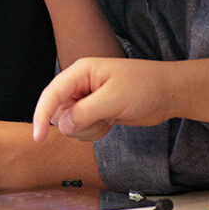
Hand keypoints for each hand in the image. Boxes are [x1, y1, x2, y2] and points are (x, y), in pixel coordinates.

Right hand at [32, 57, 175, 141]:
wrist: (170, 93)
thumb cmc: (146, 87)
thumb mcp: (115, 98)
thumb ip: (86, 112)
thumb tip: (63, 126)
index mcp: (80, 72)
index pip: (51, 94)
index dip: (41, 115)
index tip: (39, 137)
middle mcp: (79, 85)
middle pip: (58, 112)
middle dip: (76, 123)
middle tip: (101, 119)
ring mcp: (86, 99)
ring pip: (69, 123)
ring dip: (87, 129)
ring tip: (109, 119)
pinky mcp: (94, 111)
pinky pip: (82, 128)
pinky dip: (94, 131)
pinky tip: (110, 123)